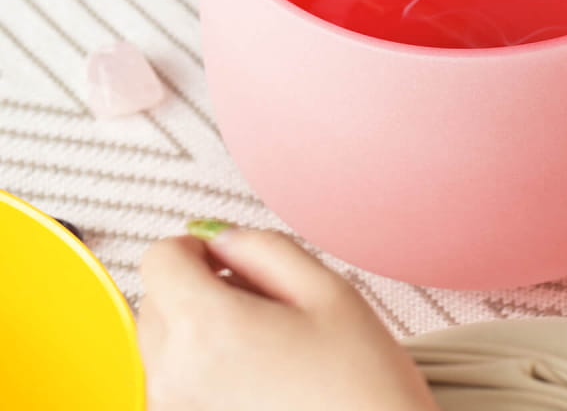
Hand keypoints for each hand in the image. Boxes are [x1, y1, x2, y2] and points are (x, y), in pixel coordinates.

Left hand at [138, 224, 438, 410]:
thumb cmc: (359, 377)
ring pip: (161, 343)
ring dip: (197, 328)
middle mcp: (173, 376)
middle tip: (260, 300)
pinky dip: (201, 368)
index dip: (196, 246)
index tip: (231, 259)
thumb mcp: (325, 287)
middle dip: (196, 286)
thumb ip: (262, 246)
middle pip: (153, 300)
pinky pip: (174, 383)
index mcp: (205, 327)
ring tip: (263, 343)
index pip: (159, 258)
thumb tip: (218, 238)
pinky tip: (256, 376)